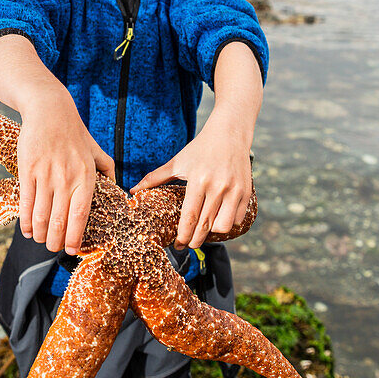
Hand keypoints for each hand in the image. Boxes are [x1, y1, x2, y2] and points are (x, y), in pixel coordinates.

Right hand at [15, 89, 114, 255]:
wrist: (50, 111)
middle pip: (59, 221)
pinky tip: (27, 230)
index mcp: (86, 177)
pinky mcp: (28, 170)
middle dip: (55, 241)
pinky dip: (26, 221)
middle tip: (53, 247)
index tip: (72, 250)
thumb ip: (107, 169)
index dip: (75, 236)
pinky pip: (26, 202)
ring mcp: (46, 175)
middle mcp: (67, 178)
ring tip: (40, 240)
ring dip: (39, 234)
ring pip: (41, 215)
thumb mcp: (96, 150)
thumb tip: (119, 188)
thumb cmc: (74, 132)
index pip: (81, 215)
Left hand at [129, 110, 252, 249]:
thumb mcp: (178, 162)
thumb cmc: (201, 148)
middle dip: (195, 240)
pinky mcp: (246, 192)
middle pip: (206, 226)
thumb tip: (132, 191)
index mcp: (198, 180)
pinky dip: (228, 223)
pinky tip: (219, 218)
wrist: (230, 133)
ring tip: (205, 228)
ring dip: (213, 232)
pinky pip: (237, 219)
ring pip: (223, 226)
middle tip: (188, 244)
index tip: (177, 245)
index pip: (190, 217)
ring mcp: (234, 190)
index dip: (183, 235)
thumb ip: (155, 177)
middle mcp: (218, 186)